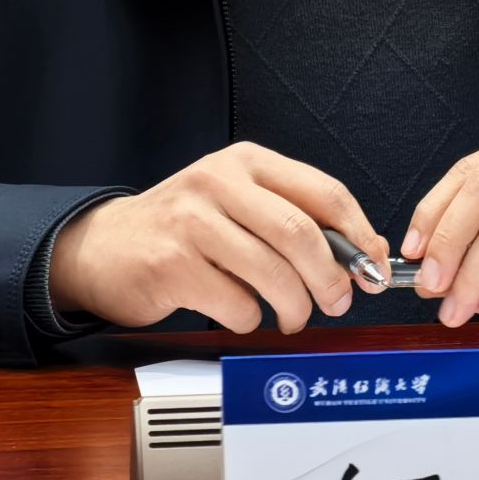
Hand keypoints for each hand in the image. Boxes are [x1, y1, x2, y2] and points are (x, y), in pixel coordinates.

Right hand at [48, 143, 389, 334]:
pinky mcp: (171, 262)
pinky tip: (238, 311)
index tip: (375, 268)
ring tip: (290, 316)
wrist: (104, 247)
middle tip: (338, 302)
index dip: (359, 236)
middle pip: (301, 233)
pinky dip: (248, 318)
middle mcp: (218, 181)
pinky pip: (236, 302)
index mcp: (246, 162)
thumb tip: (367, 254)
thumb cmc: (182, 229)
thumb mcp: (238, 205)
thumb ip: (296, 220)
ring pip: (272, 272)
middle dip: (331, 278)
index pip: (324, 193)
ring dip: (294, 306)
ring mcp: (191, 220)